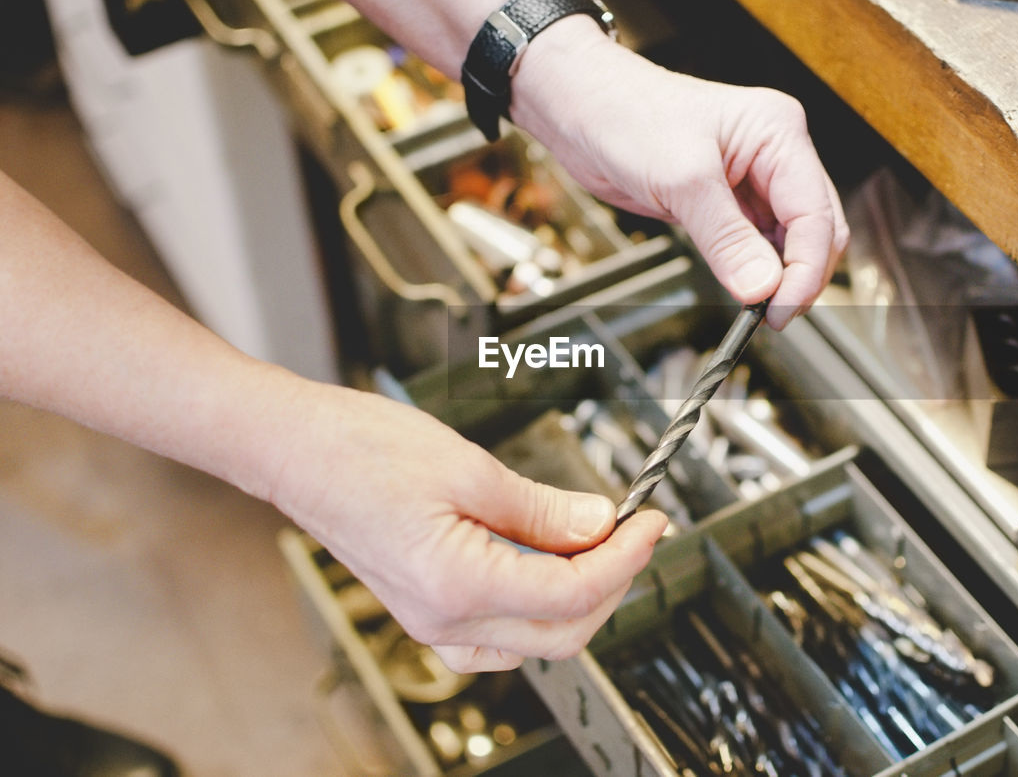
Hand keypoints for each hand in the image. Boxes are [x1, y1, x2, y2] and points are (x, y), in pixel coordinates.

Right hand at [266, 382, 666, 672]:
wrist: (295, 451)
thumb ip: (542, 509)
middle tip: (635, 532)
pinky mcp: (424, 610)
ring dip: (578, 598)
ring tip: (598, 543)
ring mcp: (430, 623)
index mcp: (457, 586)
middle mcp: (443, 621)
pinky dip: (536, 607)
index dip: (624, 557)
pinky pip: (498, 637)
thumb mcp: (469, 468)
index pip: (573, 593)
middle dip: (612, 581)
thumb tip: (600, 524)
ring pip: (534, 640)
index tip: (650, 523)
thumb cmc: (360, 450)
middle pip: (562, 631)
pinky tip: (548, 566)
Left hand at [511, 19, 848, 328]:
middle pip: (815, 228)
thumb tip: (761, 286)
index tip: (781, 308)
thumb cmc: (626, 115)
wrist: (582, 109)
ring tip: (756, 307)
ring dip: (778, 276)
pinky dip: (754, 270)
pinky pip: (756, 243)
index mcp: (778, 132)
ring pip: (789, 240)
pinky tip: (742, 288)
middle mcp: (774, 154)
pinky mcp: (727, 200)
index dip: (806, 268)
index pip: (815, 213)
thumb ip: (726, 238)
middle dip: (800, 275)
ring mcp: (753, 179)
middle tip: (771, 315)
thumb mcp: (680, 179)